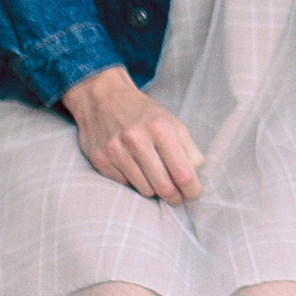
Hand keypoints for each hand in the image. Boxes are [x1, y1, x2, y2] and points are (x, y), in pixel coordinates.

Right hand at [63, 65, 204, 202]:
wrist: (103, 98)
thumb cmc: (144, 114)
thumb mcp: (172, 123)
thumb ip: (189, 149)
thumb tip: (195, 178)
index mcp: (160, 128)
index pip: (183, 173)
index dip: (192, 190)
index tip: (193, 193)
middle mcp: (136, 139)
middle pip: (164, 187)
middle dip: (174, 197)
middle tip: (177, 196)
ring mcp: (116, 151)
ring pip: (145, 190)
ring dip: (154, 190)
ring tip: (156, 178)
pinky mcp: (101, 160)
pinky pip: (126, 185)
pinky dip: (135, 182)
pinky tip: (135, 169)